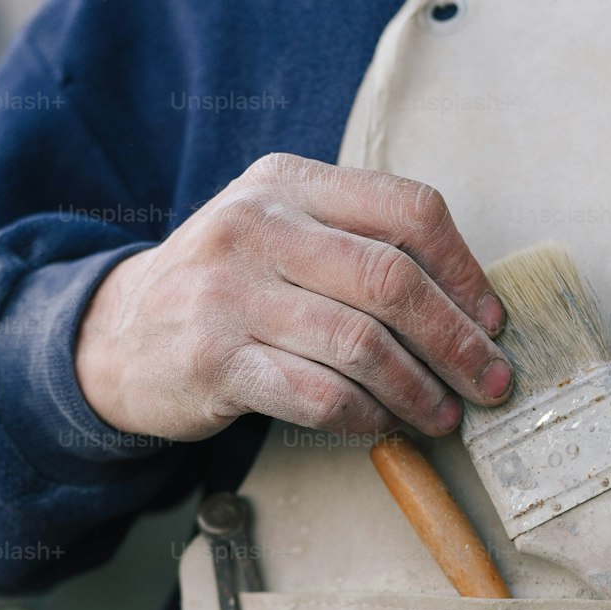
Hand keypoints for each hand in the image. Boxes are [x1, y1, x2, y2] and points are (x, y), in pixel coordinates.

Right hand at [74, 153, 510, 441]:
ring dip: (419, 390)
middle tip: (489, 382)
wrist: (118, 335)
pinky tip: (384, 426)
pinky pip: (318, 394)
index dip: (465, 271)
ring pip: (361, 344)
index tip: (492, 321)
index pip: (407, 210)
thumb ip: (356, 242)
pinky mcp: (214, 362)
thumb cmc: (226, 288)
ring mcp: (230, 294)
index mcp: (288, 184)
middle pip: (392, 281)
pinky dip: (367, 417)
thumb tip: (469, 305)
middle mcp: (257, 227)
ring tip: (445, 416)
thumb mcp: (279, 232)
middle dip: (456, 340)